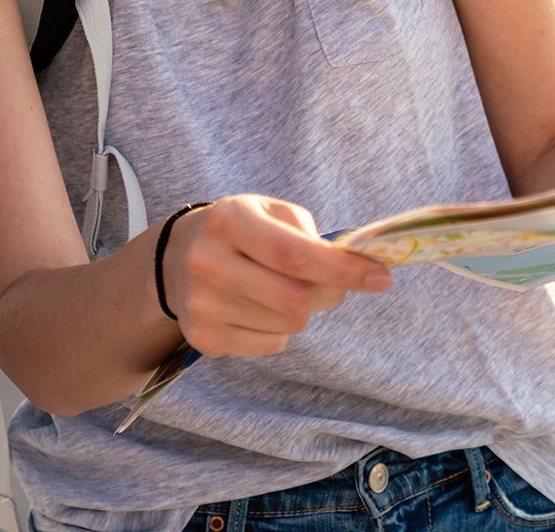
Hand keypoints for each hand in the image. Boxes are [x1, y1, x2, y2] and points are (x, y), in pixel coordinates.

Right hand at [159, 195, 390, 357]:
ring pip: (287, 326)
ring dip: (299, 310)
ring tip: (277, 288)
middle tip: (332, 283)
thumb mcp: (265, 209)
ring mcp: (202, 305)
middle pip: (296, 300)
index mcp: (228, 221)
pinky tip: (256, 306)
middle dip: (328, 293)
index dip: (343, 270)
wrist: (173, 258)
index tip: (381, 277)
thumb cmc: (236, 230)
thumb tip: (349, 267)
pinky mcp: (204, 338)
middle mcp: (208, 263)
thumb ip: (305, 231)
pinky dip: (277, 329)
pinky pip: (270, 345)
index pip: (294, 255)